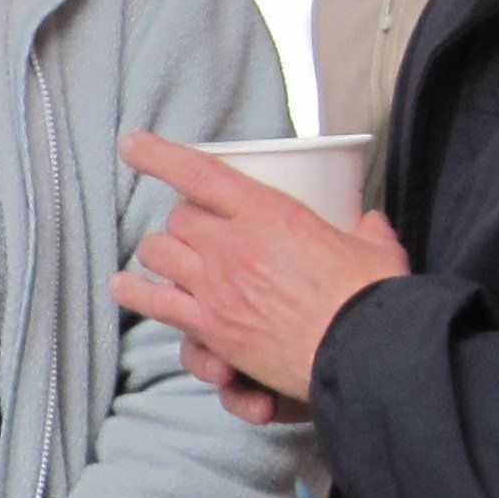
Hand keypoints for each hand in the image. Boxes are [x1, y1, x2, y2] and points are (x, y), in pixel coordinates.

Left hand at [113, 133, 413, 418]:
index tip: (132, 144)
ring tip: (165, 254)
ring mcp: (215, 287)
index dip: (158, 155)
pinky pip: (154, 303)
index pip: (199, 173)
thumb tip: (370, 221)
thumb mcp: (376, 249)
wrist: (364, 353)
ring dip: (160, 251)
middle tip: (196, 228)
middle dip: (184, 220)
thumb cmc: (373, 299)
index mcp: (270, 214)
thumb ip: (367, 230)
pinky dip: (134, 292)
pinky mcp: (210, 327)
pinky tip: (123, 285)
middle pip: (178, 218)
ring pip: (157, 253)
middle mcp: (232, 245)